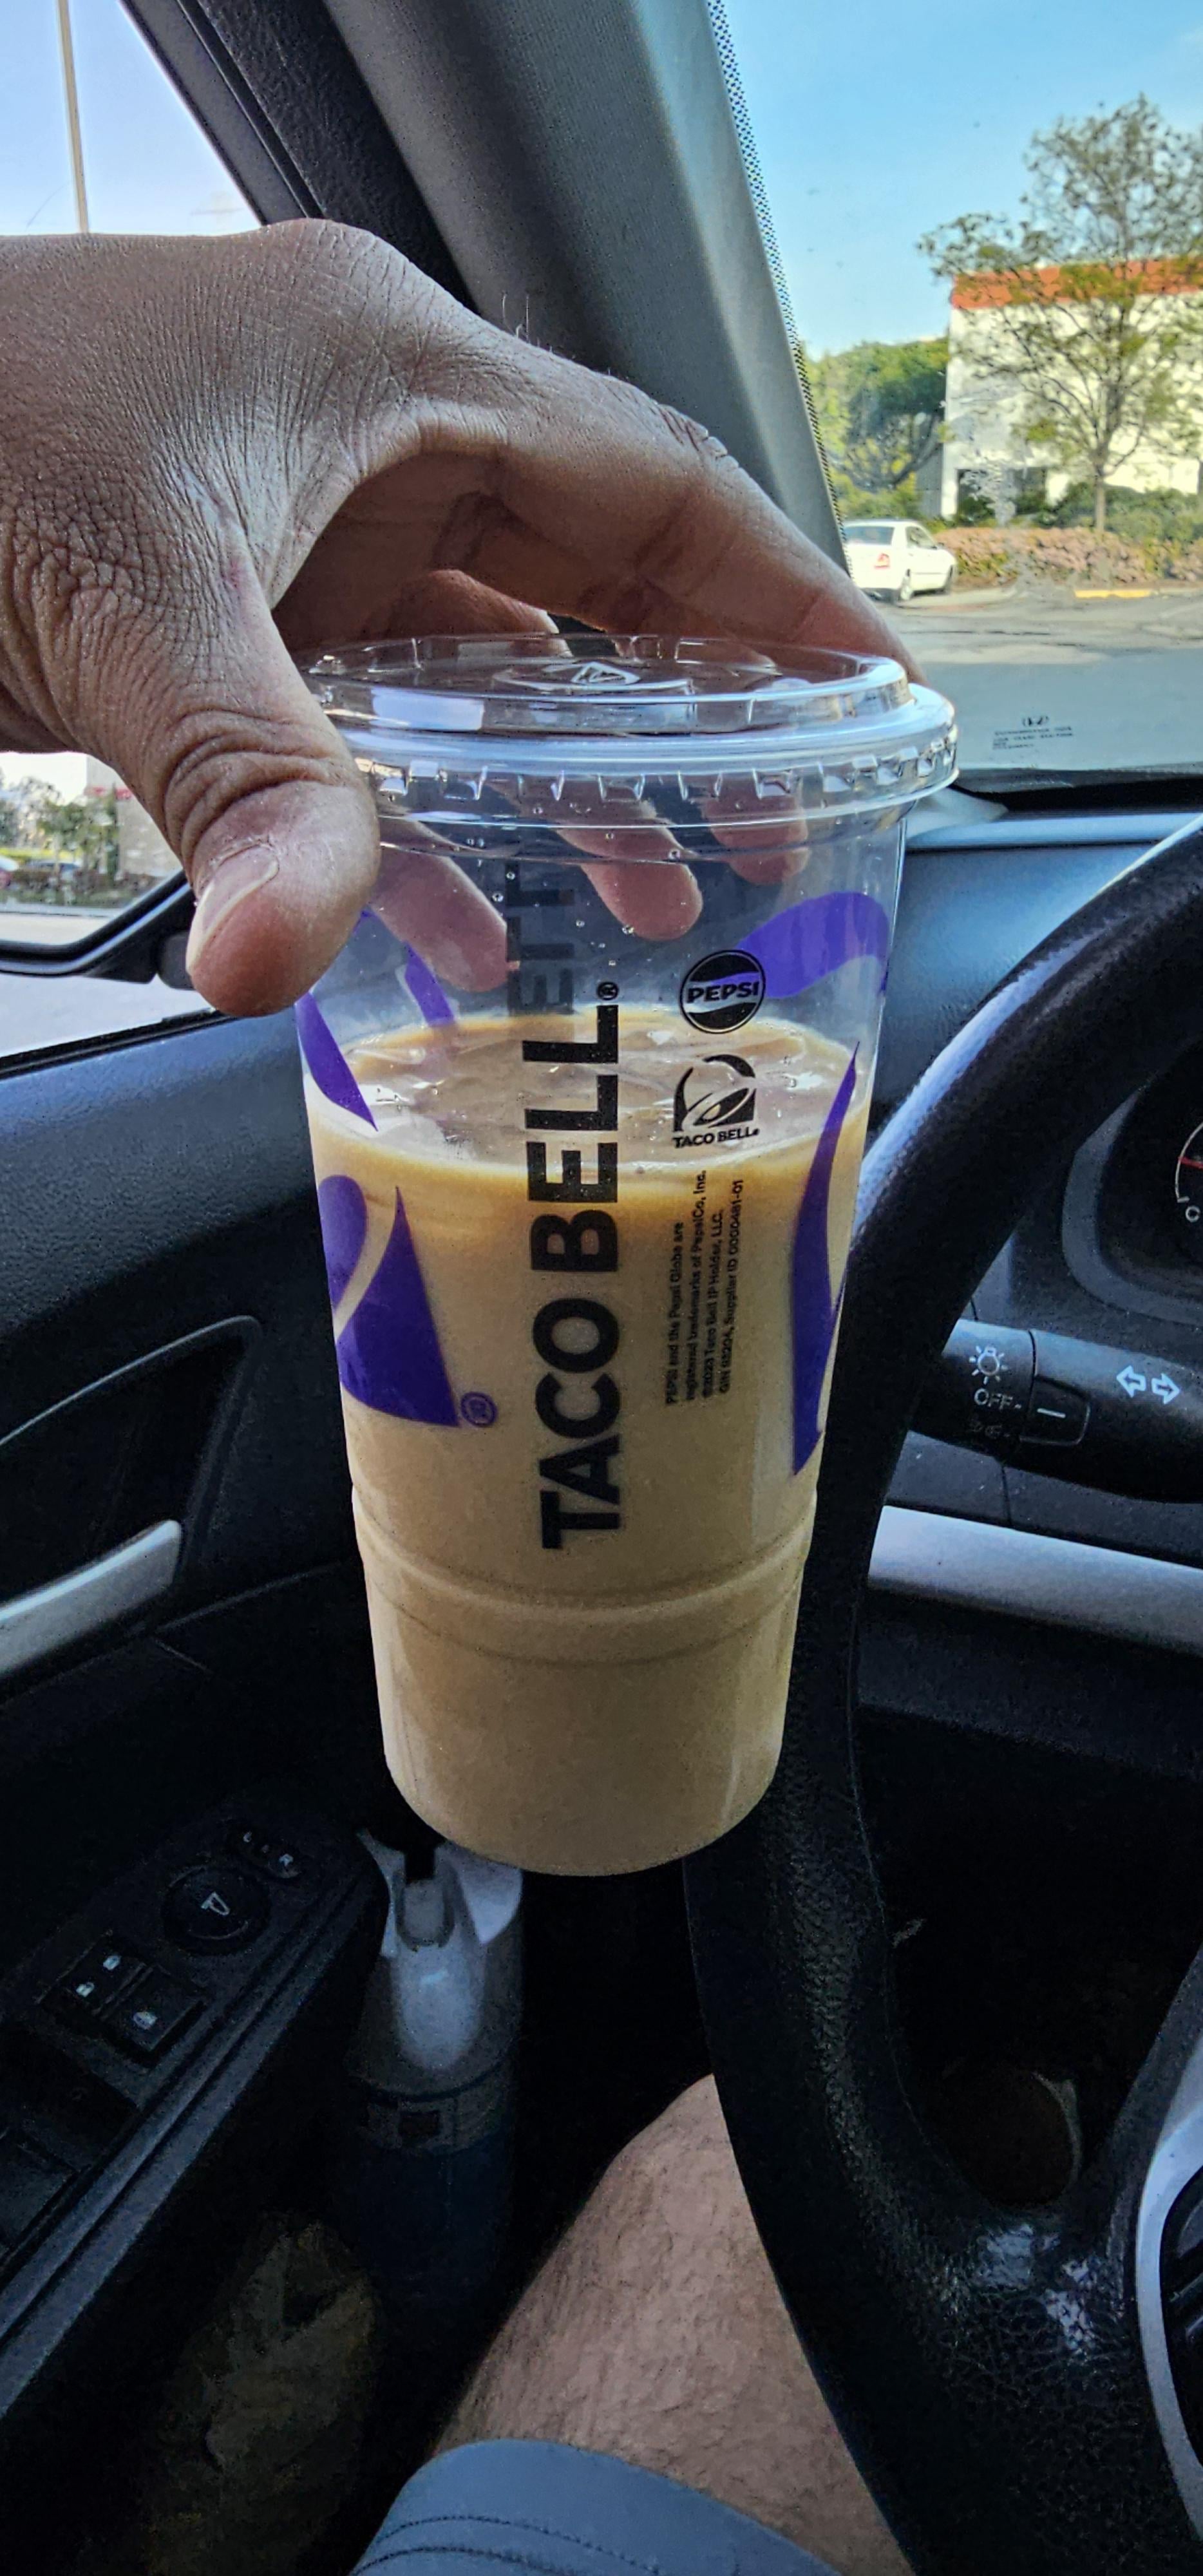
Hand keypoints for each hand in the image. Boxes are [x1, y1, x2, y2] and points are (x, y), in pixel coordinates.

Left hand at [0, 222, 909, 1015]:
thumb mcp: (123, 603)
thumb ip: (241, 785)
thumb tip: (292, 972)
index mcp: (388, 373)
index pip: (646, 476)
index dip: (772, 586)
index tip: (868, 685)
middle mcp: (358, 432)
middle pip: (585, 566)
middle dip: (687, 700)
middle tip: (772, 825)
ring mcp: (286, 514)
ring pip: (480, 645)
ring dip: (564, 767)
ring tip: (654, 891)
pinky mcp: (211, 594)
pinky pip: (363, 703)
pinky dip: (418, 804)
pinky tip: (460, 909)